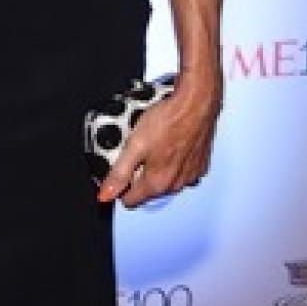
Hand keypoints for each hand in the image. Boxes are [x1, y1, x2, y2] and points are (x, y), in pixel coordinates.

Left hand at [97, 73, 220, 207]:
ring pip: (165, 181)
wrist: (196, 104)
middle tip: (136, 152)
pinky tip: (169, 144)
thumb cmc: (168, 121)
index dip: (120, 187)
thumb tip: (106, 194)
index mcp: (158, 183)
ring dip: (156, 169)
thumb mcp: (134, 146)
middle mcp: (176, 184)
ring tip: (153, 145)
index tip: (118, 172)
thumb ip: (119, 173)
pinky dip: (174, 162)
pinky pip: (181, 171)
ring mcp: (191, 175)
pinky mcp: (201, 165)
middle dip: (138, 176)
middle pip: (148, 191)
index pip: (131, 201)